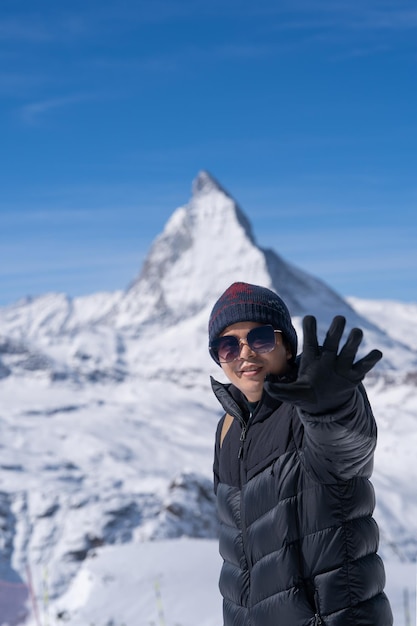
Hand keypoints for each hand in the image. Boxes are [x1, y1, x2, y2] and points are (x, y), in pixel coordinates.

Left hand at [265, 315, 381, 413]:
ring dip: (353, 340)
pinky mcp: (354, 376)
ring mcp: (342, 365)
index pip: (311, 340)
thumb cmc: (306, 394)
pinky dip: (371, 359)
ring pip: (349, 348)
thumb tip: (266, 384)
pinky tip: (376, 353)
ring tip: (356, 333)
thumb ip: (279, 390)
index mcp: (312, 358)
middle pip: (333, 340)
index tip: (309, 318)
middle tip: (339, 319)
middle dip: (336, 329)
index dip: (310, 329)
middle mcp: (328, 358)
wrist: (323, 406)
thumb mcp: (292, 393)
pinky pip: (364, 365)